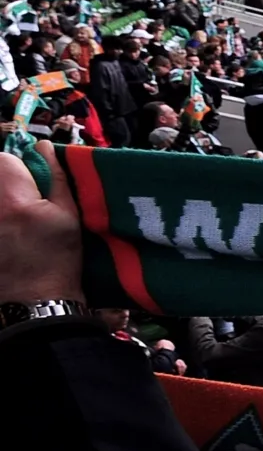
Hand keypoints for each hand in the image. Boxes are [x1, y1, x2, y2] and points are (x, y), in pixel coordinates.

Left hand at [0, 142, 81, 303]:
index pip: (4, 159)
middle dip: (9, 182)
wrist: (33, 302)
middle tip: (24, 201)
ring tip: (16, 221)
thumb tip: (46, 148)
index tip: (33, 183)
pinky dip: (2, 217)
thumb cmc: (57, 261)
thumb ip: (56, 178)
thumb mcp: (68, 216)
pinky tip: (9, 235)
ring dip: (4, 200)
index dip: (20, 166)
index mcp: (13, 199)